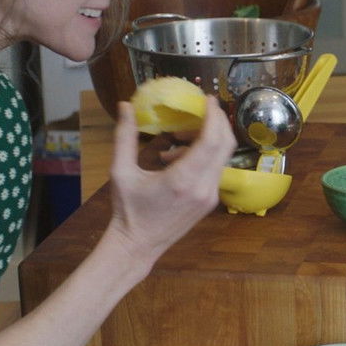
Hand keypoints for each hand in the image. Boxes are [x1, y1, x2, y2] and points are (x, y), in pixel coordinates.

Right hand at [107, 99, 235, 261]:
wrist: (138, 246)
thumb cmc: (127, 210)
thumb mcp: (120, 172)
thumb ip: (124, 136)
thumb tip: (125, 105)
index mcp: (183, 180)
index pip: (211, 140)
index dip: (213, 116)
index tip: (207, 99)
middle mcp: (203, 188)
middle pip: (225, 144)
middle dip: (217, 121)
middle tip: (203, 107)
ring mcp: (211, 196)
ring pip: (221, 156)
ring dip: (207, 139)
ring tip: (177, 137)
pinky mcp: (211, 201)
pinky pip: (215, 169)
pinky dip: (203, 155)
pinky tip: (177, 158)